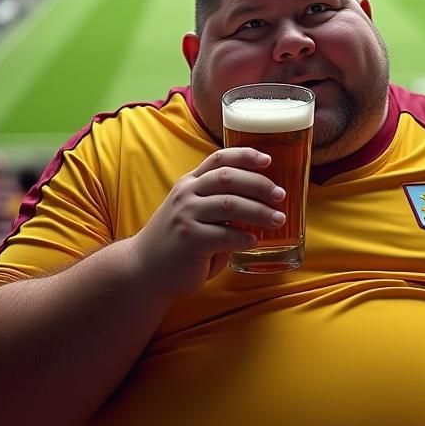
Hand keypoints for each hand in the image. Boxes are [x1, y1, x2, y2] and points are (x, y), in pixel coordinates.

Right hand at [131, 147, 285, 295]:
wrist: (143, 270)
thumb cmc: (177, 243)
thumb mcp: (194, 214)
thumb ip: (219, 206)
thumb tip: (259, 205)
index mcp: (189, 183)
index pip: (219, 159)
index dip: (245, 156)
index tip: (268, 160)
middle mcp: (187, 194)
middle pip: (229, 178)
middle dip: (259, 184)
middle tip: (281, 195)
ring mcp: (186, 215)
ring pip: (231, 204)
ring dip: (259, 211)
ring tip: (278, 220)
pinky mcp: (190, 239)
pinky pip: (225, 235)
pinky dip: (243, 237)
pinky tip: (254, 242)